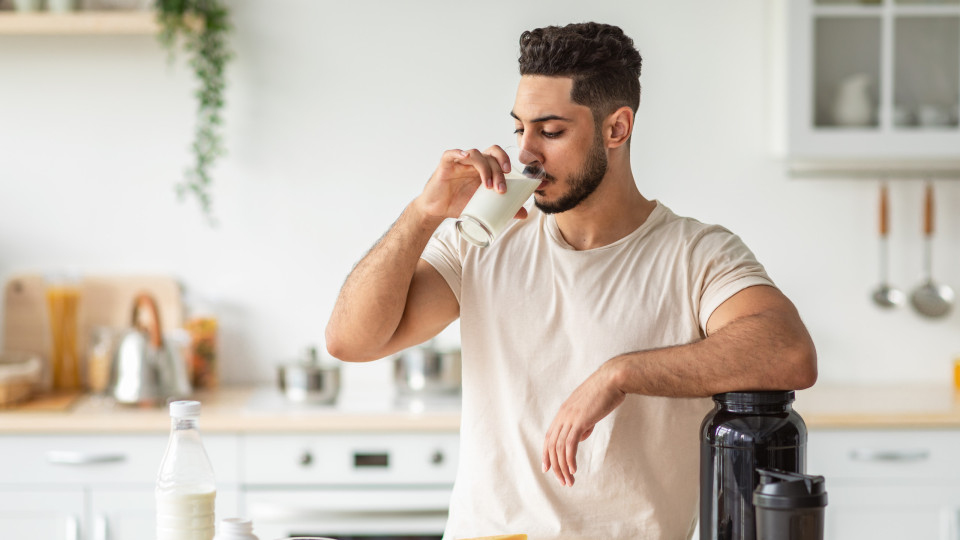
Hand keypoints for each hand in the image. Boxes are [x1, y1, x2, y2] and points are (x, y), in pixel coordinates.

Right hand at [414, 146, 527, 220]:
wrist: (437, 210)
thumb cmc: (459, 204)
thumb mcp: (483, 206)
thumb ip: (503, 207)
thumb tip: (524, 214)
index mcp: (484, 168)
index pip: (499, 157)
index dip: (510, 162)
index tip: (522, 177)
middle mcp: (474, 162)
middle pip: (491, 156)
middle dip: (500, 171)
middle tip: (502, 190)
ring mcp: (460, 161)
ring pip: (477, 154)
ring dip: (486, 169)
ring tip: (489, 187)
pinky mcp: (446, 164)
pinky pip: (452, 153)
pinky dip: (459, 152)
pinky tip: (465, 156)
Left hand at [542, 364, 625, 486]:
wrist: (612, 379)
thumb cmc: (605, 392)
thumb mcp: (590, 410)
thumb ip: (582, 424)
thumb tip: (579, 438)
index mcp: (564, 412)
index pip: (549, 437)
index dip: (547, 454)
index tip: (548, 469)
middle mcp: (563, 415)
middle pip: (552, 445)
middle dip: (555, 466)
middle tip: (562, 481)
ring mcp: (570, 418)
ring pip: (560, 448)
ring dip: (563, 467)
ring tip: (569, 481)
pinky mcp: (580, 420)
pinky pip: (570, 444)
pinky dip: (570, 459)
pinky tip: (573, 470)